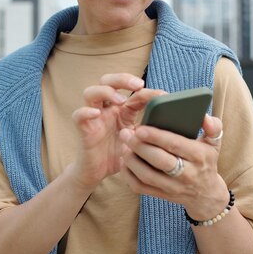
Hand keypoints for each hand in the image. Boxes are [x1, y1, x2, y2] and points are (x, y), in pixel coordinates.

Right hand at [68, 73, 165, 189]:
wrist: (98, 174)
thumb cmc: (119, 155)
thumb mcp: (139, 141)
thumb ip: (150, 130)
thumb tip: (173, 124)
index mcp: (122, 109)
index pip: (132, 91)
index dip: (147, 90)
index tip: (163, 95)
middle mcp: (106, 108)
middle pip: (108, 81)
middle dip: (122, 79)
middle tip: (138, 85)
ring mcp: (93, 117)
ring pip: (91, 93)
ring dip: (105, 92)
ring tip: (120, 100)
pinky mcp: (84, 129)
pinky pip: (79, 115)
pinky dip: (86, 111)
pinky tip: (96, 114)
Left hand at [119, 114, 228, 219]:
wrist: (205, 194)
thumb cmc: (206, 162)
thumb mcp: (214, 144)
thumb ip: (212, 127)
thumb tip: (204, 116)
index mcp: (198, 156)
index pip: (175, 145)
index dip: (156, 136)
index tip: (140, 128)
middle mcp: (187, 174)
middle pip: (159, 161)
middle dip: (140, 147)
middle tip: (125, 133)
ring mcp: (173, 187)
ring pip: (147, 176)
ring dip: (132, 160)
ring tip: (123, 145)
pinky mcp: (161, 195)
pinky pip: (140, 188)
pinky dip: (128, 175)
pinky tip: (124, 161)